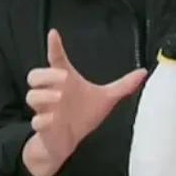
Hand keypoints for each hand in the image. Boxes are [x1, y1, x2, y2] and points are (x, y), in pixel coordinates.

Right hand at [22, 29, 146, 175]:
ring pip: (32, 97)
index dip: (54, 46)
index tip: (54, 34)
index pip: (56, 59)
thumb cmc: (83, 115)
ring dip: (43, 96)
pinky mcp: (43, 127)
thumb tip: (143, 72)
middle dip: (46, 75)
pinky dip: (43, 120)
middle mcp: (51, 93)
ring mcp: (45, 110)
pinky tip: (53, 120)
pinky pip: (36, 122)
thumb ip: (123, 85)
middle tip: (63, 78)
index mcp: (65, 81)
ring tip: (59, 97)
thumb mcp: (106, 99)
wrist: (68, 141)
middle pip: (35, 75)